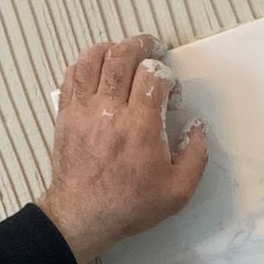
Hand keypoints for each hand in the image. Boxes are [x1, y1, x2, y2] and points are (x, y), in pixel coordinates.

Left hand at [38, 35, 207, 263]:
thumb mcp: (178, 191)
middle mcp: (110, 110)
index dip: (166, 74)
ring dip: (113, 49)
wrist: (82, 217)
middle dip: (143, 45)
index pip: (152, 74)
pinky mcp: (66, 114)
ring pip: (94, 58)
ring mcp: (83, 109)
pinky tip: (99, 69)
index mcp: (140, 126)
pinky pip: (72, 74)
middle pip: (122, 56)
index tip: (169, 93)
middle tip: (154, 50)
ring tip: (125, 54)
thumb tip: (197, 126)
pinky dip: (86, 63)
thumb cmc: (130, 205)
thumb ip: (196, 155)